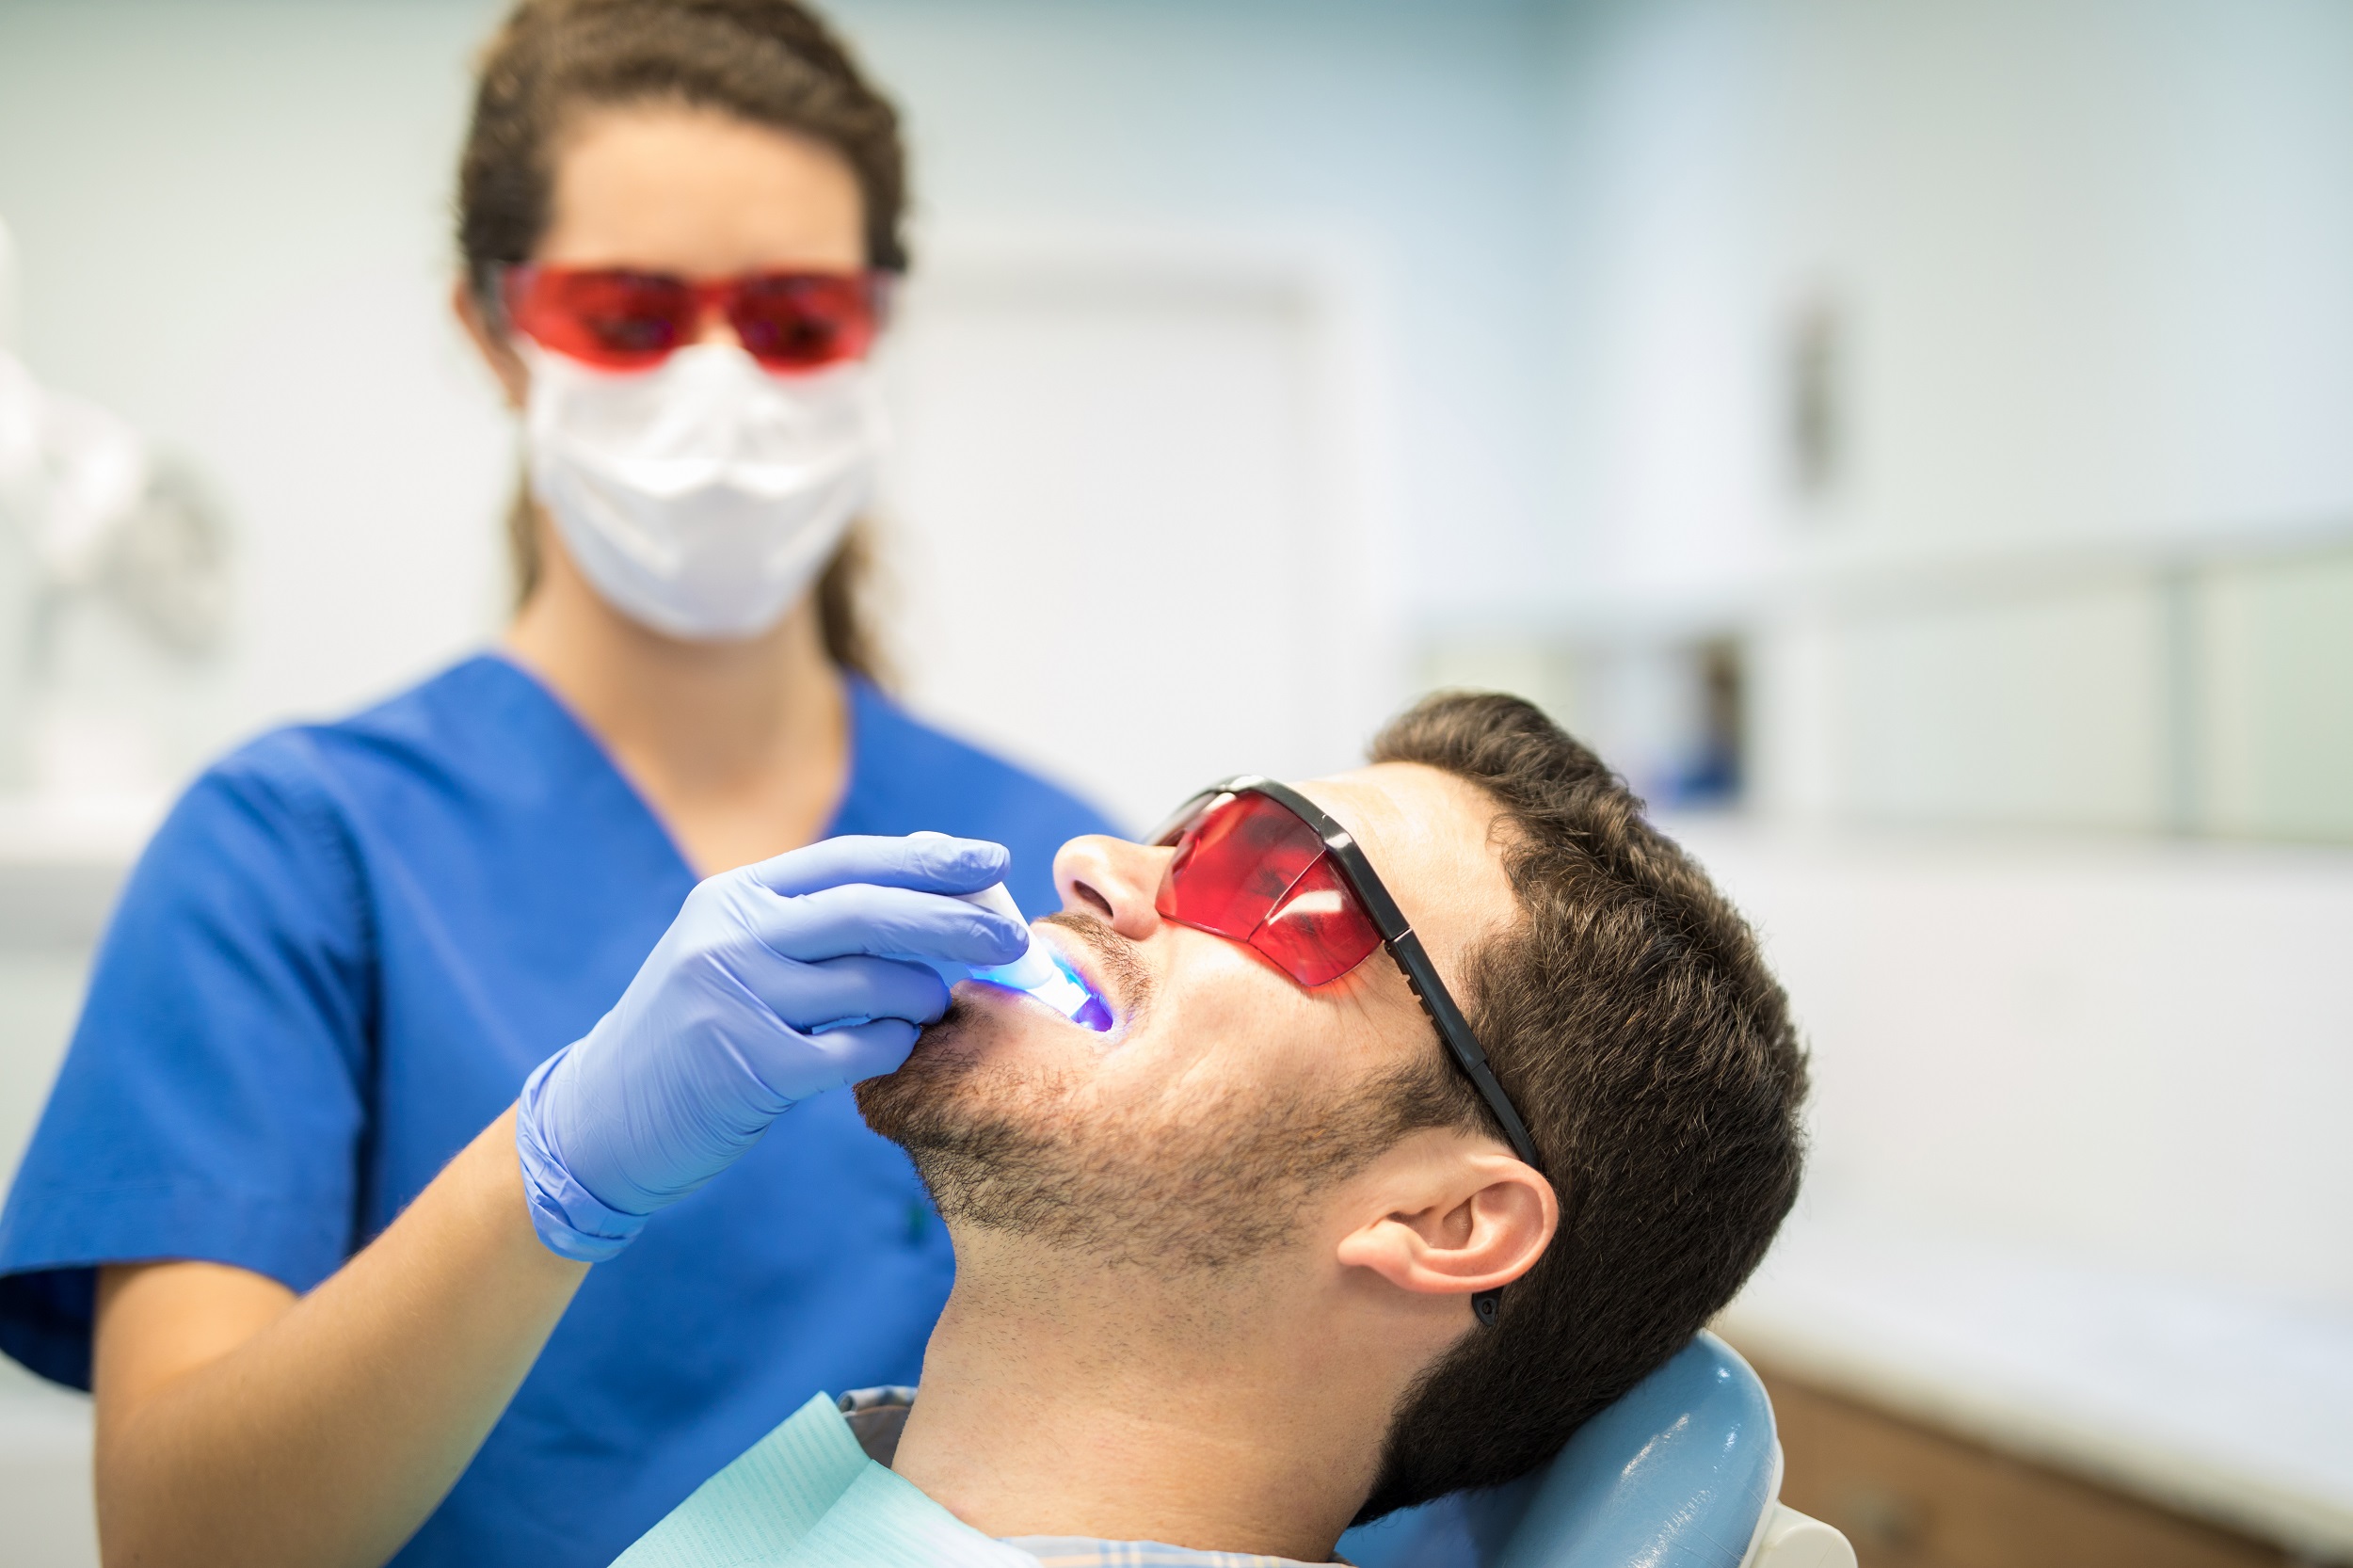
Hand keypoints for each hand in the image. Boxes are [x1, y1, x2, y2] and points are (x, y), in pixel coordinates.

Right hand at [514, 834, 1025, 1259]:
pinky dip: (894, 1045)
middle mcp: (730, 937)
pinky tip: (893, 1046)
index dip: (930, 857)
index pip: (852, 861)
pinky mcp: (749, 1069)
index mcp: (733, 896)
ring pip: (875, 981)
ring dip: (925, 993)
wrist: (600, 1119)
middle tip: (1012, 937)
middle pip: (873, 912)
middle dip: (956, 920)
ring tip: (931, 1003)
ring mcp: (736, 1001)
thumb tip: (939, 886)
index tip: (993, 860)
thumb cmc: (695, 1033)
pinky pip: (860, 1049)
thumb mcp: (733, 952)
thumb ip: (814, 922)